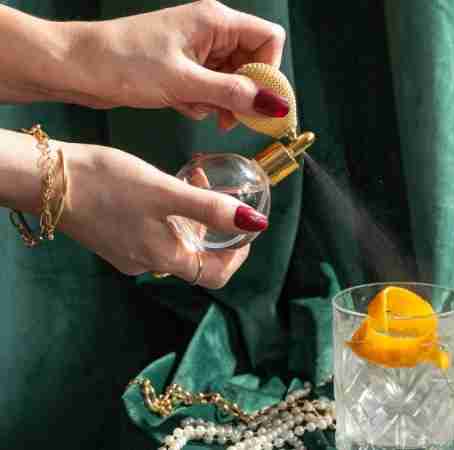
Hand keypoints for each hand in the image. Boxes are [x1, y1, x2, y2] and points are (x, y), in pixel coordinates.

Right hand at [56, 142, 267, 288]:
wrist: (45, 178)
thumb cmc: (105, 183)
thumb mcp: (167, 192)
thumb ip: (211, 209)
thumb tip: (254, 222)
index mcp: (163, 259)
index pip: (215, 275)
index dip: (237, 256)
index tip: (246, 230)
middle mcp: (147, 263)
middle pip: (196, 256)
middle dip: (215, 226)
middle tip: (218, 192)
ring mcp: (128, 252)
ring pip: (175, 239)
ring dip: (192, 214)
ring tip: (191, 178)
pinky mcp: (114, 237)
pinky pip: (153, 231)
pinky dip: (169, 212)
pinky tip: (164, 184)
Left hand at [58, 0, 288, 129]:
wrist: (75, 66)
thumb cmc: (124, 63)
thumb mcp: (186, 84)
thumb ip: (236, 94)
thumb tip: (277, 105)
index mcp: (215, 20)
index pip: (269, 40)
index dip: (270, 72)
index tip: (258, 102)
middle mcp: (211, 30)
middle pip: (254, 61)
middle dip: (245, 92)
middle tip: (230, 117)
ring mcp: (198, 47)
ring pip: (234, 77)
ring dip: (223, 100)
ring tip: (198, 109)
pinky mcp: (185, 64)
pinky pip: (213, 85)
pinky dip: (205, 100)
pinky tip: (183, 105)